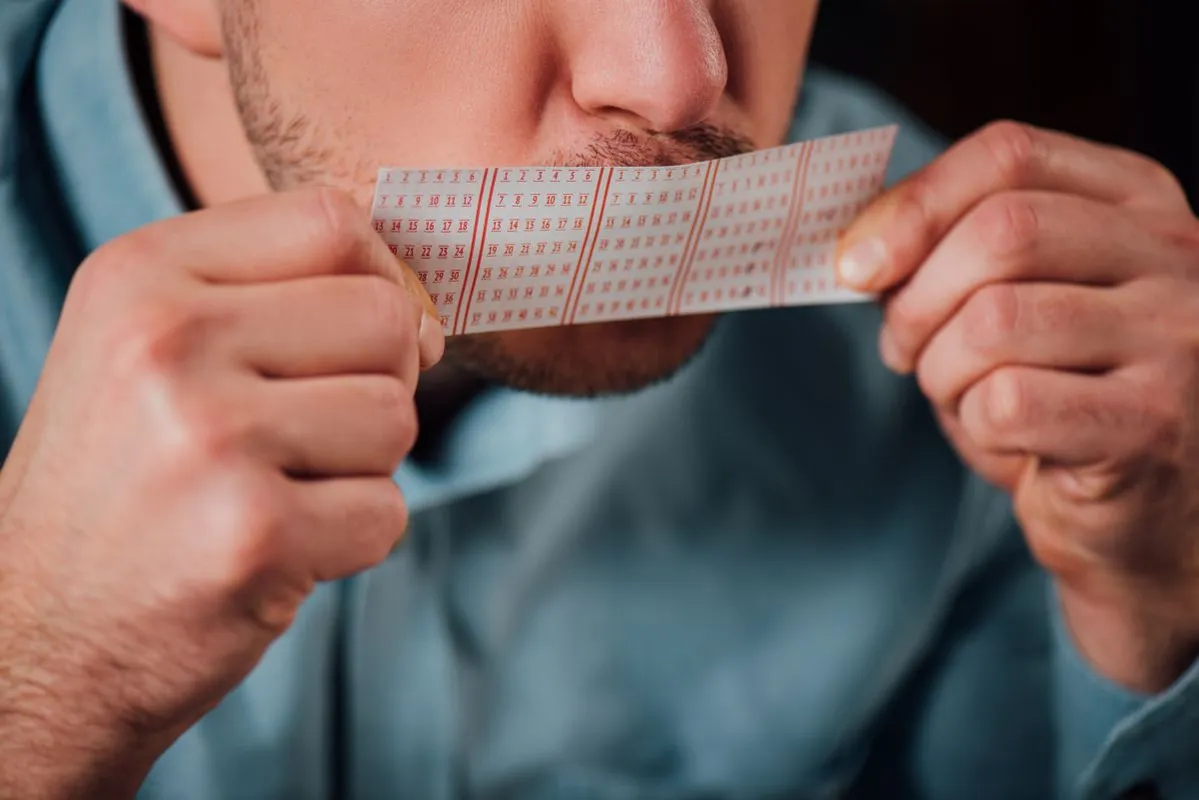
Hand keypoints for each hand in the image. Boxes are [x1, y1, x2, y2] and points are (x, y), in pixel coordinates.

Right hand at [0, 189, 442, 797]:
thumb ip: (278, 297)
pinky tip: (274, 551)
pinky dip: (351, 542)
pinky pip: (386, 512)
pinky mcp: (253, 534)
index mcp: (142, 275)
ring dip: (362, 468)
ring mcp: (209, 438)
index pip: (332, 221)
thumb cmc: (127, 485)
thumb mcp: (156, 350)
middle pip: (384, 316)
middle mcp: (168, 340)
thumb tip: (421, 308)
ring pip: (396, 416)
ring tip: (276, 493)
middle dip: (376, 383)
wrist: (36, 639)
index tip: (354, 341)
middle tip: (306, 435)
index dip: (378, 280)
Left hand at [836, 121, 1198, 691]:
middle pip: (1000, 232)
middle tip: (901, 349)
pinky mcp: (1152, 422)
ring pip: (994, 319)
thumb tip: (855, 242)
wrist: (1142, 514)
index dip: (912, 205)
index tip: (855, 264)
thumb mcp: (1012, 299)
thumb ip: (950, 252)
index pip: (1009, 154)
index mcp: (1137, 201)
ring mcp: (1176, 337)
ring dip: (940, 370)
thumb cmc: (1059, 395)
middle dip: (916, 300)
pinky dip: (972, 425)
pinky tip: (1004, 441)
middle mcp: (1175, 255)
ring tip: (961, 396)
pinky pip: (1007, 401)